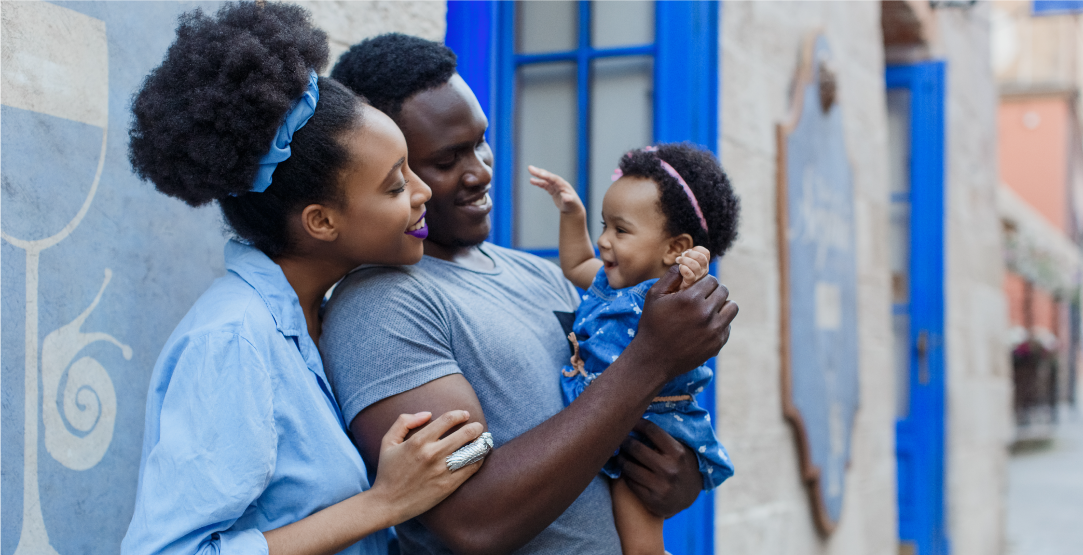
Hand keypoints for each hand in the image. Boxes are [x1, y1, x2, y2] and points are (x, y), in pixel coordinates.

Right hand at [367, 410, 485, 525]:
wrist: (387, 504)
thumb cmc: (387, 472)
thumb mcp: (388, 442)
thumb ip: (404, 422)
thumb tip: (427, 414)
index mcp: (418, 441)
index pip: (447, 420)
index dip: (460, 414)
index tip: (465, 415)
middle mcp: (432, 454)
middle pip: (465, 434)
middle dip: (475, 428)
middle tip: (478, 427)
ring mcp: (442, 471)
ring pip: (471, 451)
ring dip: (480, 443)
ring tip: (482, 441)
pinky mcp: (448, 486)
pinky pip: (471, 469)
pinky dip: (478, 460)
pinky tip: (478, 457)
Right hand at [528, 165, 583, 214]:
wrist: (572, 208)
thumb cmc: (572, 205)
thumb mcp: (571, 203)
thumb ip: (568, 199)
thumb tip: (566, 198)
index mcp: (563, 185)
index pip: (554, 179)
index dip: (546, 176)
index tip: (538, 173)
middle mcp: (559, 183)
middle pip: (548, 176)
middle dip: (540, 172)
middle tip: (530, 168)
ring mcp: (555, 186)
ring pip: (545, 179)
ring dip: (538, 175)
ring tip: (530, 171)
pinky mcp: (552, 189)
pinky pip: (544, 184)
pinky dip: (538, 182)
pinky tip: (532, 181)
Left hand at [616, 420, 701, 517]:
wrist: (688, 499)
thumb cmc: (681, 468)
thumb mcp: (680, 451)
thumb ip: (663, 438)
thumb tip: (638, 417)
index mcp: (678, 452)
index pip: (651, 430)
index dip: (637, 423)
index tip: (629, 420)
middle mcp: (669, 469)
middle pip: (636, 448)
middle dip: (624, 441)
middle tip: (618, 438)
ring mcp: (660, 486)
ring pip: (628, 467)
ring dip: (620, 458)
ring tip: (619, 454)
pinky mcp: (652, 500)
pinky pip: (630, 482)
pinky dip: (625, 474)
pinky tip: (625, 470)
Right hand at [630, 266, 737, 382]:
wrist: (654, 359)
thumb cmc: (652, 325)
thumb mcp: (654, 296)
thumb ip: (671, 276)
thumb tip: (686, 263)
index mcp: (691, 299)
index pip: (711, 280)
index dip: (704, 282)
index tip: (697, 287)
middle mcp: (706, 313)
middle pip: (723, 291)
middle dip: (713, 291)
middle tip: (703, 297)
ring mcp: (714, 330)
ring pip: (732, 307)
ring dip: (723, 305)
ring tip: (710, 309)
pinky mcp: (717, 343)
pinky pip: (728, 326)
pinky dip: (720, 323)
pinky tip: (706, 326)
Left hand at [675, 246, 710, 290]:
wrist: (677, 289)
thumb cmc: (682, 274)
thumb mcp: (688, 263)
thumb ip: (689, 256)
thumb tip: (687, 251)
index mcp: (704, 264)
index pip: (706, 253)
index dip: (697, 249)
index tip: (689, 250)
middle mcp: (703, 271)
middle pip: (702, 258)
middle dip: (691, 254)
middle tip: (683, 255)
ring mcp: (697, 278)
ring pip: (695, 265)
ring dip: (685, 260)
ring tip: (678, 260)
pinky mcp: (690, 284)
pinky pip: (689, 275)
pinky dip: (684, 269)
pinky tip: (680, 267)